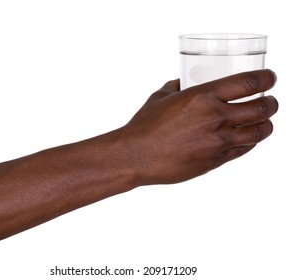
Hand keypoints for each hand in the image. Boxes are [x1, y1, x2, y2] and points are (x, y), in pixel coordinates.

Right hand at [121, 69, 277, 184]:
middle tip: (269, 100)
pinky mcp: (216, 160)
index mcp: (203, 97)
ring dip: (266, 123)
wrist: (137, 156)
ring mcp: (218, 142)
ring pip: (260, 132)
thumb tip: (183, 82)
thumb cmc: (145, 125)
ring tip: (263, 120)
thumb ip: (177, 86)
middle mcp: (216, 118)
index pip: (249, 83)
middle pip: (262, 108)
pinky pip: (244, 149)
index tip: (270, 77)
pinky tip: (246, 137)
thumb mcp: (161, 97)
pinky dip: (250, 140)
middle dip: (272, 102)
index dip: (267, 78)